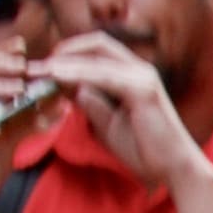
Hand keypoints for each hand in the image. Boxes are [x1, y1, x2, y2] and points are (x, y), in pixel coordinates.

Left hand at [44, 33, 206, 197]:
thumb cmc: (146, 150)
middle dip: (64, 50)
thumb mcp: (109, 123)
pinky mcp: (142, 91)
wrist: (174, 169)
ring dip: (65, 62)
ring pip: (96, 58)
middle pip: (97, 44)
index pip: (99, 50)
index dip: (71, 53)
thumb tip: (72, 88)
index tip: (46, 67)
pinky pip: (103, 76)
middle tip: (38, 65)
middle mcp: (140, 70)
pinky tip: (57, 77)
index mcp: (134, 75)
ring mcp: (143, 78)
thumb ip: (92, 103)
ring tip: (40, 70)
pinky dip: (77, 74)